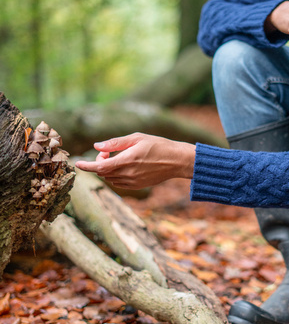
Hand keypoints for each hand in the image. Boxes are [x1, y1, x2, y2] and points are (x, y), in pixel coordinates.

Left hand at [75, 133, 195, 189]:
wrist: (176, 161)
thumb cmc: (158, 145)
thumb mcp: (136, 138)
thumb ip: (115, 143)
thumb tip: (96, 146)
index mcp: (127, 160)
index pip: (100, 167)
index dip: (86, 166)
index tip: (77, 164)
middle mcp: (128, 174)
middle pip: (103, 172)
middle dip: (99, 163)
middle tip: (107, 152)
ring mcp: (132, 182)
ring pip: (109, 178)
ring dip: (107, 169)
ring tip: (116, 158)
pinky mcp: (137, 186)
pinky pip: (118, 183)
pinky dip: (114, 175)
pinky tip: (122, 166)